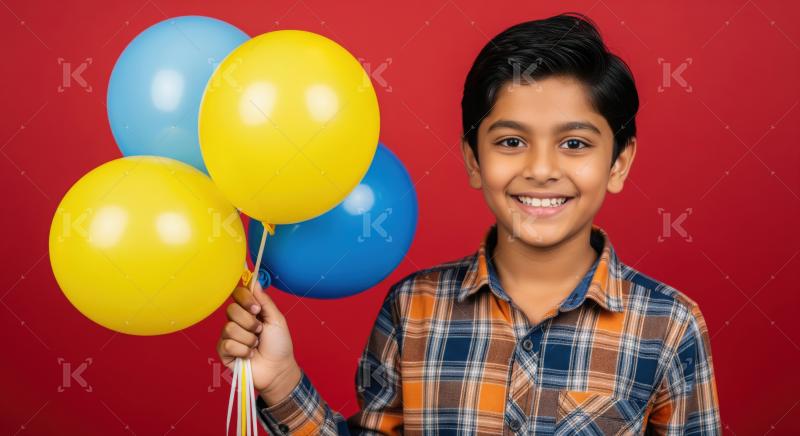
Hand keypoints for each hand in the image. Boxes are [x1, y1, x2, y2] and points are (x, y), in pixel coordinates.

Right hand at [216, 279, 300, 401]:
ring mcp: (229, 336)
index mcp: (249, 311)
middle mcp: (237, 321)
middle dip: (250, 322)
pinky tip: (249, 355)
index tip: (257, 309)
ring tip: (256, 345)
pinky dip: (242, 350)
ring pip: (229, 328)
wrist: (278, 369)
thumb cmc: (279, 345)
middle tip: (260, 332)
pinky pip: (227, 344)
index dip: (245, 299)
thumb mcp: (276, 319)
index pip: (237, 294)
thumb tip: (254, 281)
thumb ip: (265, 300)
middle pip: (231, 310)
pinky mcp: (224, 352)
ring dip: (248, 339)